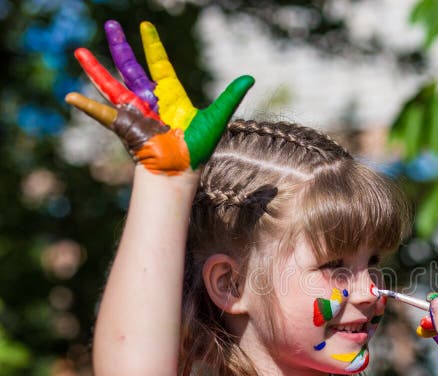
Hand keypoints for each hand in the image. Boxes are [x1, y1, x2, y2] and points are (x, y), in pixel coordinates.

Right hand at [65, 20, 253, 173]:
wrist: (180, 171)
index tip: (144, 26)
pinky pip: (103, 113)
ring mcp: (134, 112)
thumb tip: (250, 76)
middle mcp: (149, 101)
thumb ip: (230, 96)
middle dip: (120, 46)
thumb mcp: (216, 118)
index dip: (152, 45)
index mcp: (169, 96)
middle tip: (111, 25)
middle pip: (131, 68)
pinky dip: (87, 106)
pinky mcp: (124, 125)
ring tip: (79, 51)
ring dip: (95, 69)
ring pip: (111, 84)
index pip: (159, 64)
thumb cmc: (197, 150)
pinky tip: (70, 97)